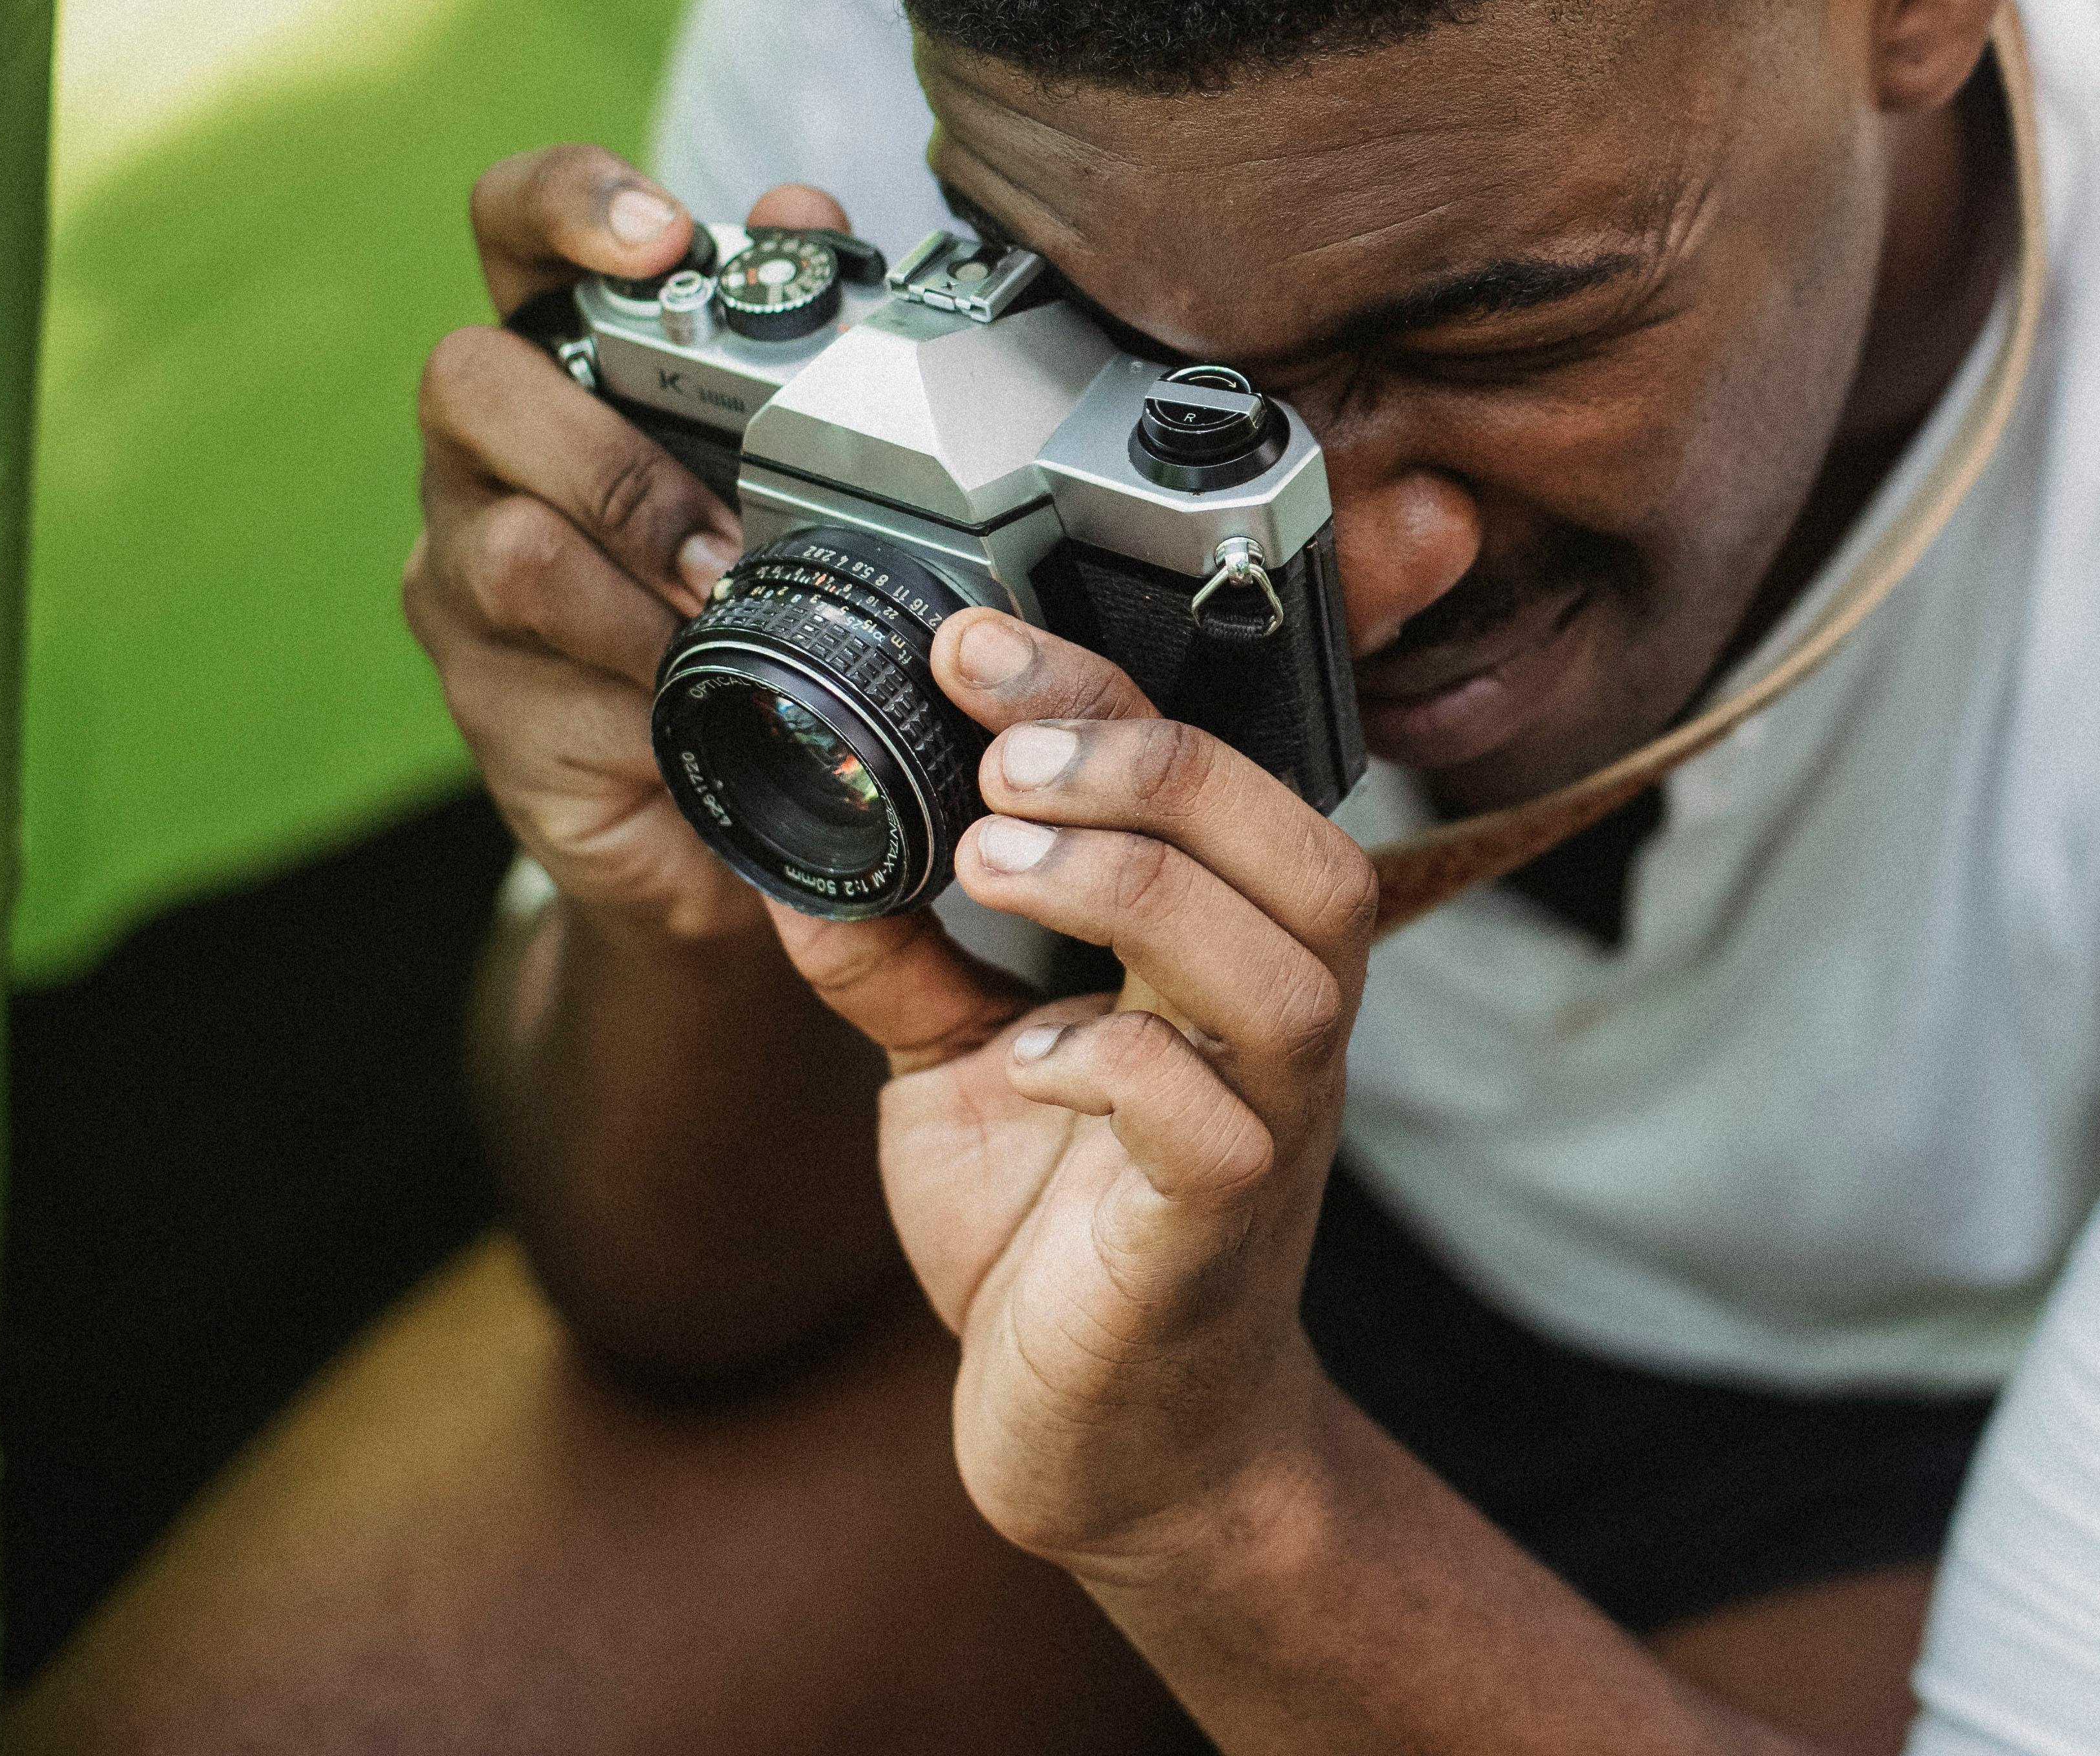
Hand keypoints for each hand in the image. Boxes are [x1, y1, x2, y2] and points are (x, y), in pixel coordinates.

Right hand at [402, 145, 852, 939]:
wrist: (736, 795)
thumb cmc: (755, 593)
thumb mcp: (799, 464)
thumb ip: (800, 336)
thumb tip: (799, 210)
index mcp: (565, 363)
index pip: (515, 229)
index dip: (567, 204)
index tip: (659, 233)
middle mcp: (486, 454)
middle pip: (470, 382)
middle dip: (609, 454)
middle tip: (720, 536)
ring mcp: (463, 575)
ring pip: (508, 545)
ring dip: (637, 588)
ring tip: (726, 623)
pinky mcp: (483, 696)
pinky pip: (538, 679)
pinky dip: (639, 690)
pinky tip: (700, 705)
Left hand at [767, 606, 1380, 1569]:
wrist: (1111, 1452)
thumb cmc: (1052, 1243)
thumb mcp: (951, 1073)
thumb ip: (900, 960)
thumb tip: (800, 842)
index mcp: (1227, 959)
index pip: (1216, 779)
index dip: (1101, 697)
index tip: (968, 647)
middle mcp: (1276, 1030)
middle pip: (1299, 848)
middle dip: (1149, 768)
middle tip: (997, 760)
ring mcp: (1269, 1133)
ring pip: (1285, 967)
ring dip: (1138, 888)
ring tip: (996, 859)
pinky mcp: (1218, 1236)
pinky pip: (1214, 1127)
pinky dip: (1117, 1065)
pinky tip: (1023, 1054)